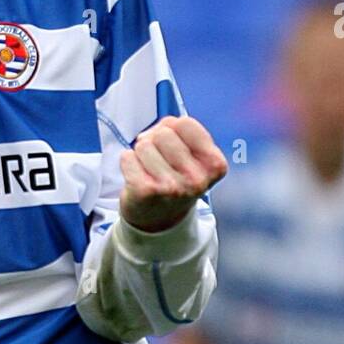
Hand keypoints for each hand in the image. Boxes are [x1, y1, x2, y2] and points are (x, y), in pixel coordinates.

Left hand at [120, 115, 227, 232]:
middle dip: (155, 141)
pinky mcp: (147, 192)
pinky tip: (137, 177)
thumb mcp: (192, 157)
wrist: (159, 220)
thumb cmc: (175, 180)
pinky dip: (128, 163)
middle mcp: (197, 179)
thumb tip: (159, 128)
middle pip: (163, 133)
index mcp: (215, 165)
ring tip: (149, 171)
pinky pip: (128, 157)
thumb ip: (180, 132)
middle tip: (158, 162)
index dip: (173, 129)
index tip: (174, 147)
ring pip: (144, 144)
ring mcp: (173, 187)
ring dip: (141, 154)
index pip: (185, 123)